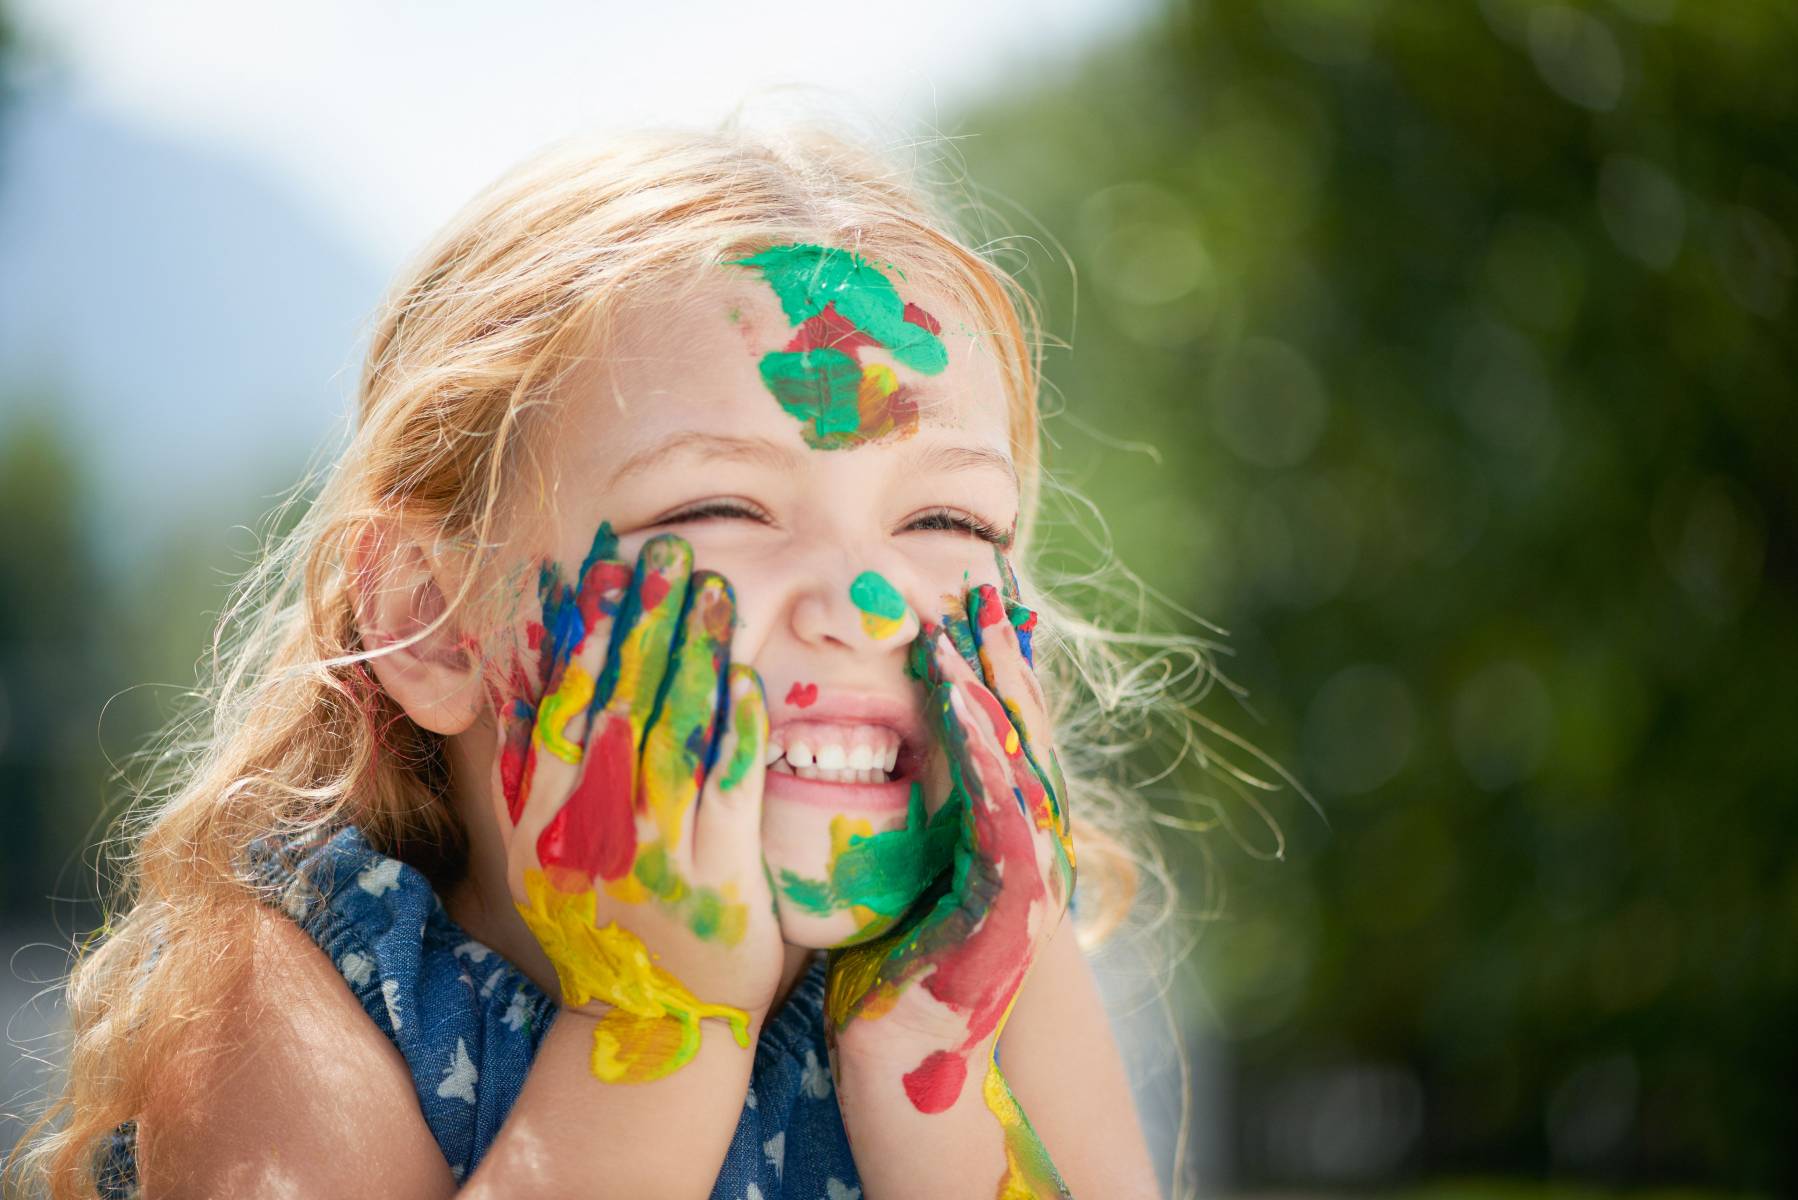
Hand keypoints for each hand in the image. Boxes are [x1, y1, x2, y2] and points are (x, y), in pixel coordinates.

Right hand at [483, 525, 780, 1083]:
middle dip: (641, 620)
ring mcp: (657, 859)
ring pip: (672, 737)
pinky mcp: (718, 882)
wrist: (651, 1029)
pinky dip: (735, 732)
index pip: (555, 707)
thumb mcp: (545, 851)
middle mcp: (592, 835)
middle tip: (665, 550)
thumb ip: (537, 772)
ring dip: (692, 655)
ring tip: (711, 588)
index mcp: (543, 822)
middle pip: (615, 706)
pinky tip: (745, 678)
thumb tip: (523, 677)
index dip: (578, 632)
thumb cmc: (607, 925)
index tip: (597, 567)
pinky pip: (729, 793)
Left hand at [824, 579, 1075, 1110]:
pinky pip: (999, 809)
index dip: (989, 660)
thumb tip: (869, 739)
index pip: (1002, 728)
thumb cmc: (888, 968)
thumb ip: (906, 808)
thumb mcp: (901, 868)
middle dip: (1004, 652)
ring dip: (994, 685)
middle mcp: (1032, 845)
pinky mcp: (1014, 905)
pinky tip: (959, 703)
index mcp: (1006, 833)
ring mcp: (1033, 874)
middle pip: (1024, 728)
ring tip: (967, 620)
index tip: (965, 594)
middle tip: (983, 580)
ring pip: (1017, 757)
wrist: (907, 1065)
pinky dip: (981, 751)